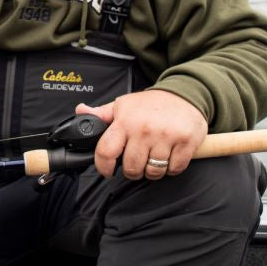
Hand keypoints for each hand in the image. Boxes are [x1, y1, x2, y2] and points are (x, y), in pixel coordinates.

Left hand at [75, 90, 207, 180]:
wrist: (185, 93)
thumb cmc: (151, 104)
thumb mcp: (124, 105)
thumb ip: (101, 114)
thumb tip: (81, 111)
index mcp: (125, 121)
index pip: (106, 152)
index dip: (103, 167)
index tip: (108, 171)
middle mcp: (144, 129)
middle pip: (131, 168)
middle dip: (132, 171)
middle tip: (136, 162)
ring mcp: (166, 136)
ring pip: (153, 172)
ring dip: (153, 171)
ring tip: (154, 158)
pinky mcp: (186, 142)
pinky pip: (174, 169)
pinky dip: (171, 168)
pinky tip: (169, 156)